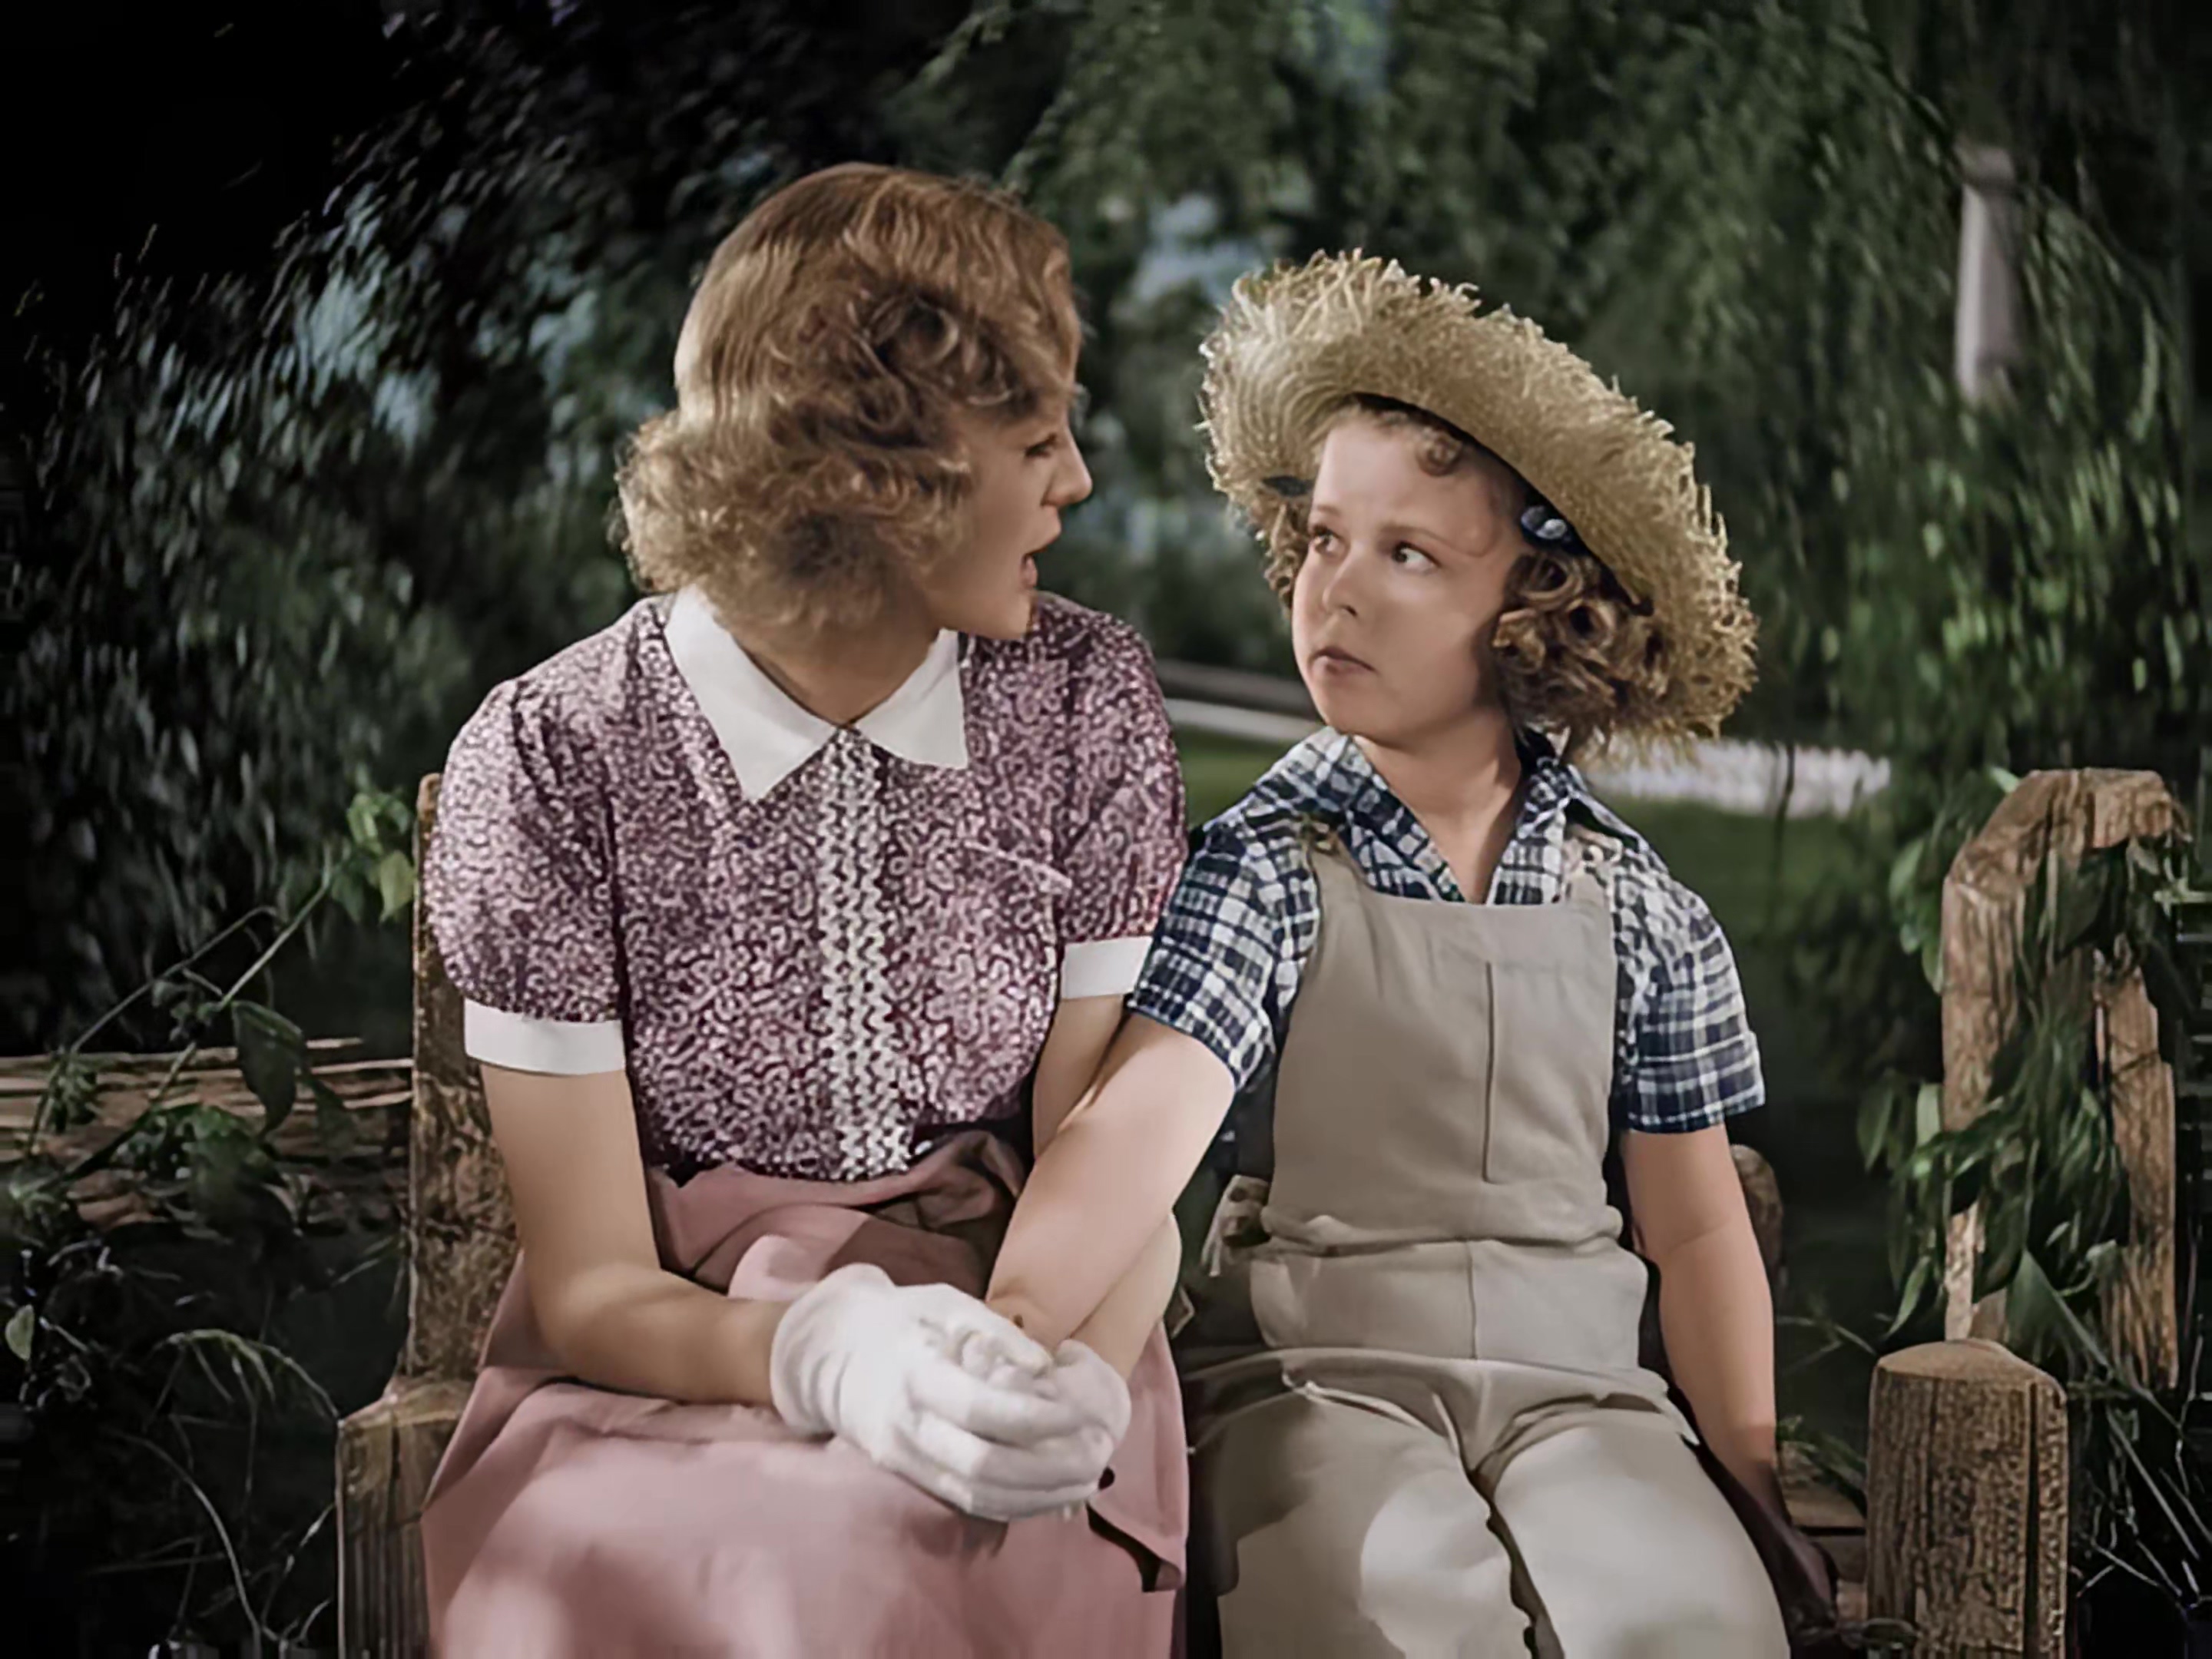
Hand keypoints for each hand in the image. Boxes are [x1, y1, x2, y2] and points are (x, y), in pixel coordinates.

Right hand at [767, 1264, 1113, 1520]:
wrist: (831, 1353)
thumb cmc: (901, 1320)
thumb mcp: (946, 1304)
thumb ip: (996, 1335)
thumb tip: (1045, 1370)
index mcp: (916, 1372)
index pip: (980, 1410)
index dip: (1036, 1419)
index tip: (1080, 1414)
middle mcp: (908, 1425)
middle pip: (984, 1467)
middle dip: (1050, 1468)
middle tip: (1097, 1451)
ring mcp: (906, 1459)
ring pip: (979, 1496)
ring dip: (1041, 1495)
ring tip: (1088, 1478)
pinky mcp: (912, 1478)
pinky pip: (968, 1503)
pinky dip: (1016, 1505)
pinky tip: (1055, 1494)